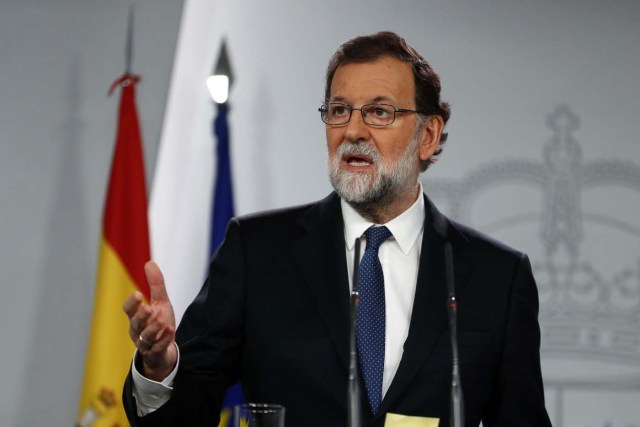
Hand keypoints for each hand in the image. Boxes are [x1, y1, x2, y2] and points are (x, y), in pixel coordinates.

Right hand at [123, 261, 176, 380]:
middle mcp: (138, 330)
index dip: (131, 303)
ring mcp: (146, 343)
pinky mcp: (155, 353)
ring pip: (145, 338)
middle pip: (135, 324)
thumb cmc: (159, 323)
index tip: (138, 294)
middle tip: (149, 309)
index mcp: (136, 317)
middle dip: (141, 316)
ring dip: (153, 329)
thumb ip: (155, 285)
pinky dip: (163, 340)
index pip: (128, 310)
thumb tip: (149, 263)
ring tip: (162, 320)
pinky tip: (170, 331)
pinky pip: (157, 348)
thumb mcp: (160, 302)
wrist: (165, 350)